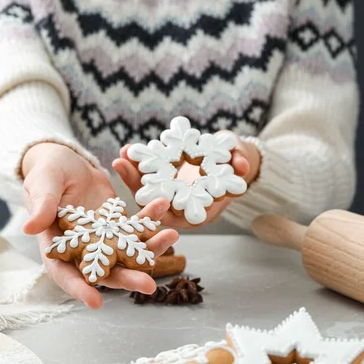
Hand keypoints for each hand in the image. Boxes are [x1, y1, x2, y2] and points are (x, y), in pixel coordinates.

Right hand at [21, 143, 178, 308]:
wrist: (66, 160)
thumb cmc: (47, 172)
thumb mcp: (43, 183)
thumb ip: (41, 204)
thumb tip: (30, 227)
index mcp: (57, 245)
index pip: (64, 273)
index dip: (79, 288)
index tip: (96, 302)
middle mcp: (83, 248)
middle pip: (105, 270)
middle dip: (127, 279)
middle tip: (149, 285)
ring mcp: (104, 237)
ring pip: (128, 252)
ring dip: (149, 248)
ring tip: (171, 236)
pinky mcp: (119, 223)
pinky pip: (137, 226)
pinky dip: (151, 218)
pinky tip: (162, 204)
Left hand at [112, 134, 260, 228]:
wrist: (233, 159)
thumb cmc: (237, 162)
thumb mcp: (241, 160)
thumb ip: (241, 163)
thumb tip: (240, 166)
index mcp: (201, 212)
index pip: (177, 214)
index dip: (160, 204)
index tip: (145, 192)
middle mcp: (183, 208)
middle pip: (155, 203)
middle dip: (136, 184)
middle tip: (121, 163)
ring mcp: (172, 195)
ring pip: (148, 190)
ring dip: (132, 173)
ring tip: (122, 154)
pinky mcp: (166, 181)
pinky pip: (148, 176)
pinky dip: (138, 164)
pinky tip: (127, 150)